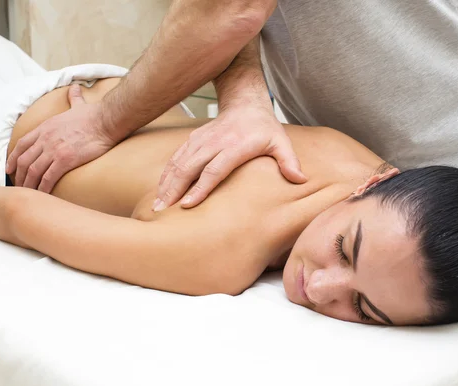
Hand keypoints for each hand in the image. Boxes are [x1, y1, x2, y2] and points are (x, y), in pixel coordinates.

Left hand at [5, 84, 116, 192]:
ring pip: (32, 170)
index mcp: (46, 128)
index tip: (10, 168)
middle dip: (18, 175)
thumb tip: (76, 88)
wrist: (106, 121)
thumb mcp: (78, 105)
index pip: (22, 144)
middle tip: (19, 186)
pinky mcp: (65, 160)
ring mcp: (54, 150)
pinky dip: (43, 187)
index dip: (13, 158)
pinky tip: (43, 195)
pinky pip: (48, 177)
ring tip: (29, 194)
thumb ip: (73, 99)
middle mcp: (45, 139)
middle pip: (23, 160)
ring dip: (28, 184)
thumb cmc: (95, 114)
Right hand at [154, 105, 306, 210]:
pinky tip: (160, 190)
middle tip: (162, 211)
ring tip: (156, 205)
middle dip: (174, 189)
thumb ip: (289, 161)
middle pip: (189, 167)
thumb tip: (301, 180)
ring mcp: (201, 140)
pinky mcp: (192, 140)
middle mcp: (214, 142)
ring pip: (178, 162)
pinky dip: (166, 175)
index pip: (214, 169)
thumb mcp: (281, 141)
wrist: (245, 102)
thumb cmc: (264, 127)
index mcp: (235, 145)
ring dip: (166, 184)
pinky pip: (175, 158)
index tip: (188, 205)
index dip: (200, 187)